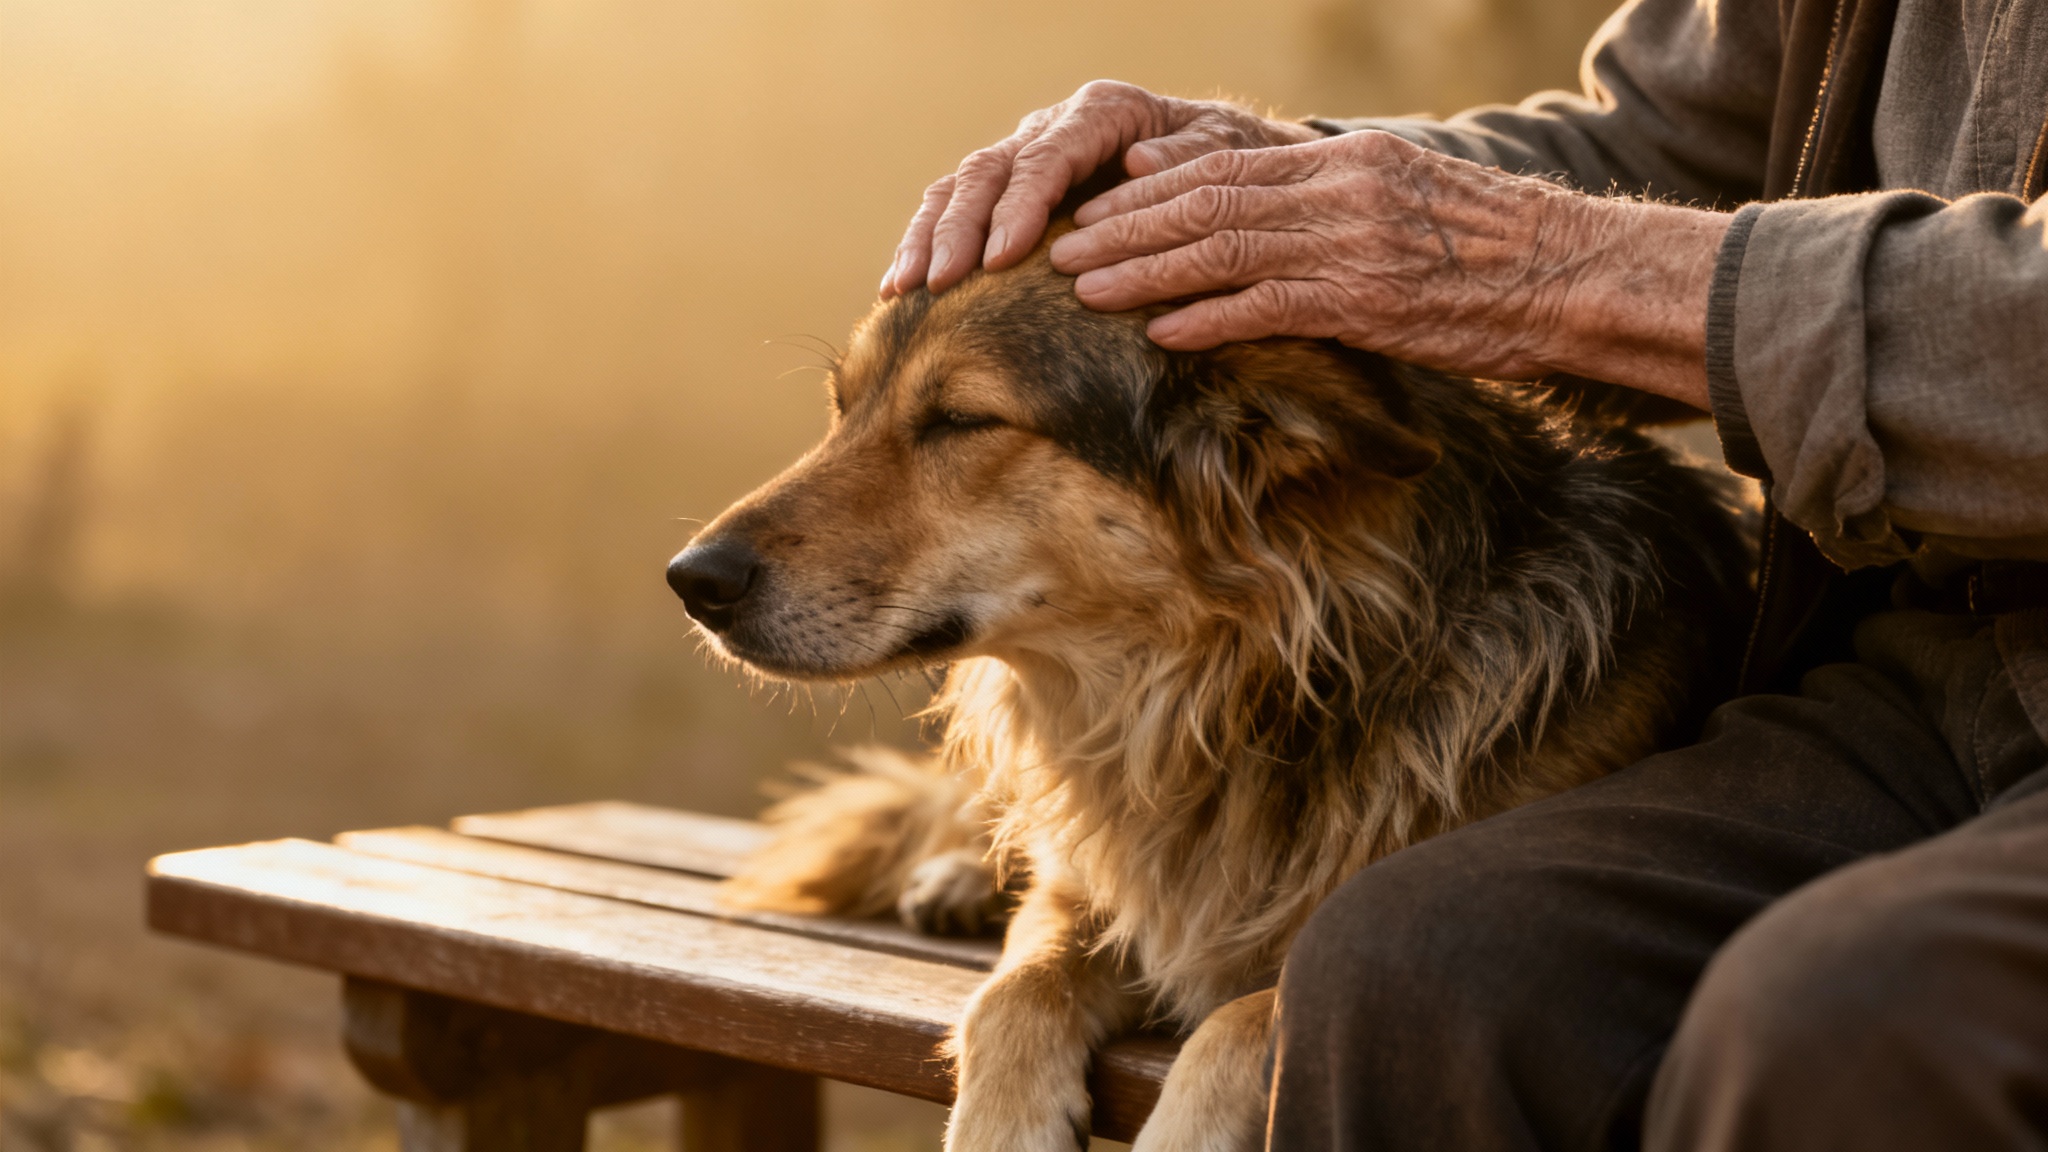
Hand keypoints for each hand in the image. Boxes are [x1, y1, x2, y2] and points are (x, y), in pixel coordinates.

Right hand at [880, 80, 1319, 298]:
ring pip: (959, 187)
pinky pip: (955, 209)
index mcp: (1102, 113)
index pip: (1047, 157)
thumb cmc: (1224, 163)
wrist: (1217, 160)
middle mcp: (1053, 129)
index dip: (1019, 206)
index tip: (1001, 257)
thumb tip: (1141, 162)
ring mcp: (1025, 157)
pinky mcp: (1011, 191)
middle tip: (944, 283)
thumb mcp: (1224, 154)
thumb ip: (1189, 161)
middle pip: (991, 171)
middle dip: (961, 228)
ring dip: (928, 238)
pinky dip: (926, 244)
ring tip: (904, 289)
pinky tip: (899, 288)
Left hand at [1047, 129, 1729, 407]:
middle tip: (1063, 248)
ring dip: (1144, 272)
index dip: (1153, 187)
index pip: (1227, 166)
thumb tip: (1261, 212)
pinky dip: (1207, 320)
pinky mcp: (1364, 302)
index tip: (1098, 202)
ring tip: (1083, 291)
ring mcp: (1349, 245)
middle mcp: (1338, 193)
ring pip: (1221, 249)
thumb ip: (1331, 199)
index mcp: (1345, 162)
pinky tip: (1159, 334)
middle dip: (1126, 227)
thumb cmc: (1490, 250)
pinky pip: (1266, 308)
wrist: (1570, 276)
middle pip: (1206, 202)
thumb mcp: (1407, 199)